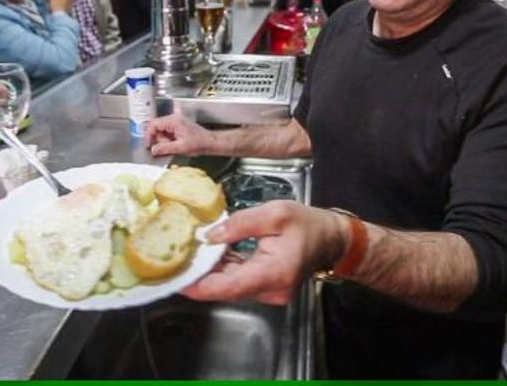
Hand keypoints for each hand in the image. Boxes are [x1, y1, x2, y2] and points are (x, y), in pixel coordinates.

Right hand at [144, 114, 215, 155]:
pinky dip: (168, 140)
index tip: (149, 145)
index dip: (149, 135)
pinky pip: (167, 133)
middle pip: (157, 128)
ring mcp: (176, 122)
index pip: (154, 124)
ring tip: (173, 147)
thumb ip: (165, 148)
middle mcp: (174, 119)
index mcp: (173, 121)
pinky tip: (174, 145)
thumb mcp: (180, 147)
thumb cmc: (199, 143)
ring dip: (164, 141)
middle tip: (166, 147)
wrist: (210, 142)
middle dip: (159, 139)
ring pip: (162, 131)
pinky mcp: (178, 127)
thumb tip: (153, 150)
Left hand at [183, 201, 346, 303]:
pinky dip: (223, 269)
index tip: (179, 281)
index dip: (201, 286)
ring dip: (210, 271)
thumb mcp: (275, 213)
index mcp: (274, 272)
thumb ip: (241, 223)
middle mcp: (271, 289)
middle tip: (174, 259)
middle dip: (200, 275)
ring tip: (187, 253)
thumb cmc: (307, 224)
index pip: (230, 286)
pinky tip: (209, 255)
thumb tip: (210, 235)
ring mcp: (269, 292)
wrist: (332, 239)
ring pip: (230, 285)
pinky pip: (239, 281)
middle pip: (226, 287)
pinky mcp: (266, 287)